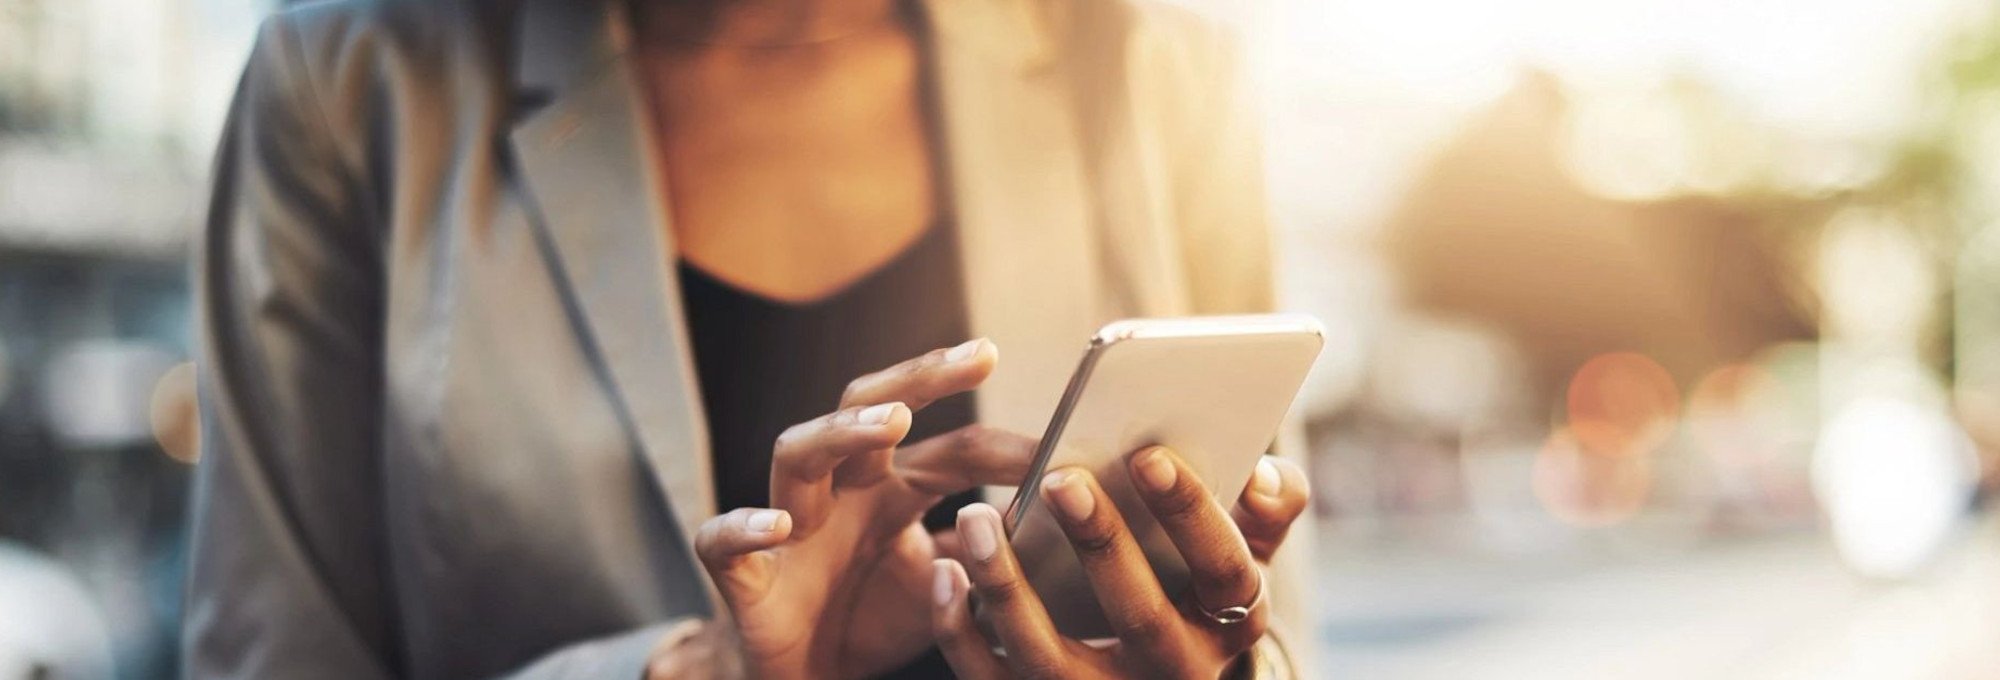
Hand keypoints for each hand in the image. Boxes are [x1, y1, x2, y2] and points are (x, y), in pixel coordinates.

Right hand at [688, 339, 1037, 678]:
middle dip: (921, 378)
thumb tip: (1057, 518)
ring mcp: (789, 523)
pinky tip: (779, 524)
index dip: (1007, 446)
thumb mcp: (946, 586)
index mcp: (892, 488)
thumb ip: (988, 550)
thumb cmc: (870, 620)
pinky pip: (725, 539)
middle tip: (978, 356)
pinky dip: (746, 526)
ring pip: (798, 451)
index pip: (954, 449)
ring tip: (893, 423)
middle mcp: (841, 490)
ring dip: (842, 431)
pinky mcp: (743, 573)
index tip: (1066, 444)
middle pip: (870, 408)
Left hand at [930, 447, 1310, 678]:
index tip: (1149, 455)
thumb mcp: (1238, 556)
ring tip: (975, 517)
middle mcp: (1171, 672)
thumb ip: (1268, 510)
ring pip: (1048, 658)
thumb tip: (1267, 473)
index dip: (1192, 514)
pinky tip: (944, 571)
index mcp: (1228, 622)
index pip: (1225, 572)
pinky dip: (960, 631)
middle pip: (1140, 617)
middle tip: (1061, 476)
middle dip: (1101, 545)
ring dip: (1008, 586)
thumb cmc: (1190, 588)